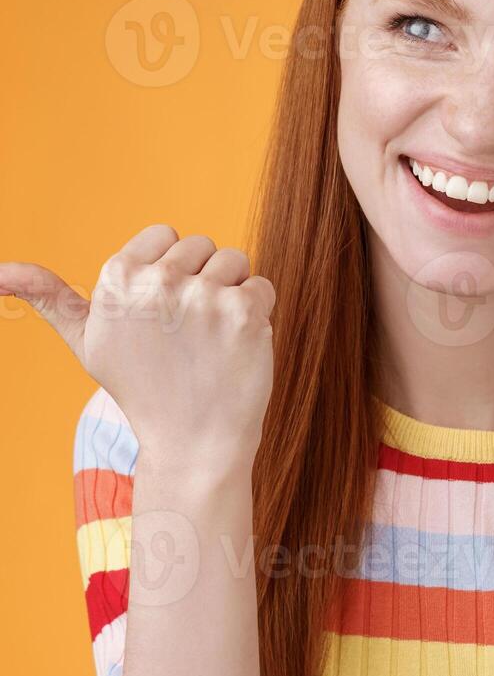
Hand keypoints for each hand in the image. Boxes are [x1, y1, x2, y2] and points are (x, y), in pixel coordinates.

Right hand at [2, 224, 275, 471]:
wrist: (192, 440)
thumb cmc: (141, 387)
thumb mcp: (87, 341)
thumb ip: (49, 298)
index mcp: (116, 278)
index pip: (166, 234)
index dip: (172, 270)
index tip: (163, 310)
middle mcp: (157, 281)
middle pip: (203, 245)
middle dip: (202, 280)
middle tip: (188, 331)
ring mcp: (202, 295)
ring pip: (235, 261)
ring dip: (232, 293)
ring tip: (211, 337)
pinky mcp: (244, 311)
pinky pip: (262, 286)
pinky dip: (257, 313)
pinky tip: (235, 346)